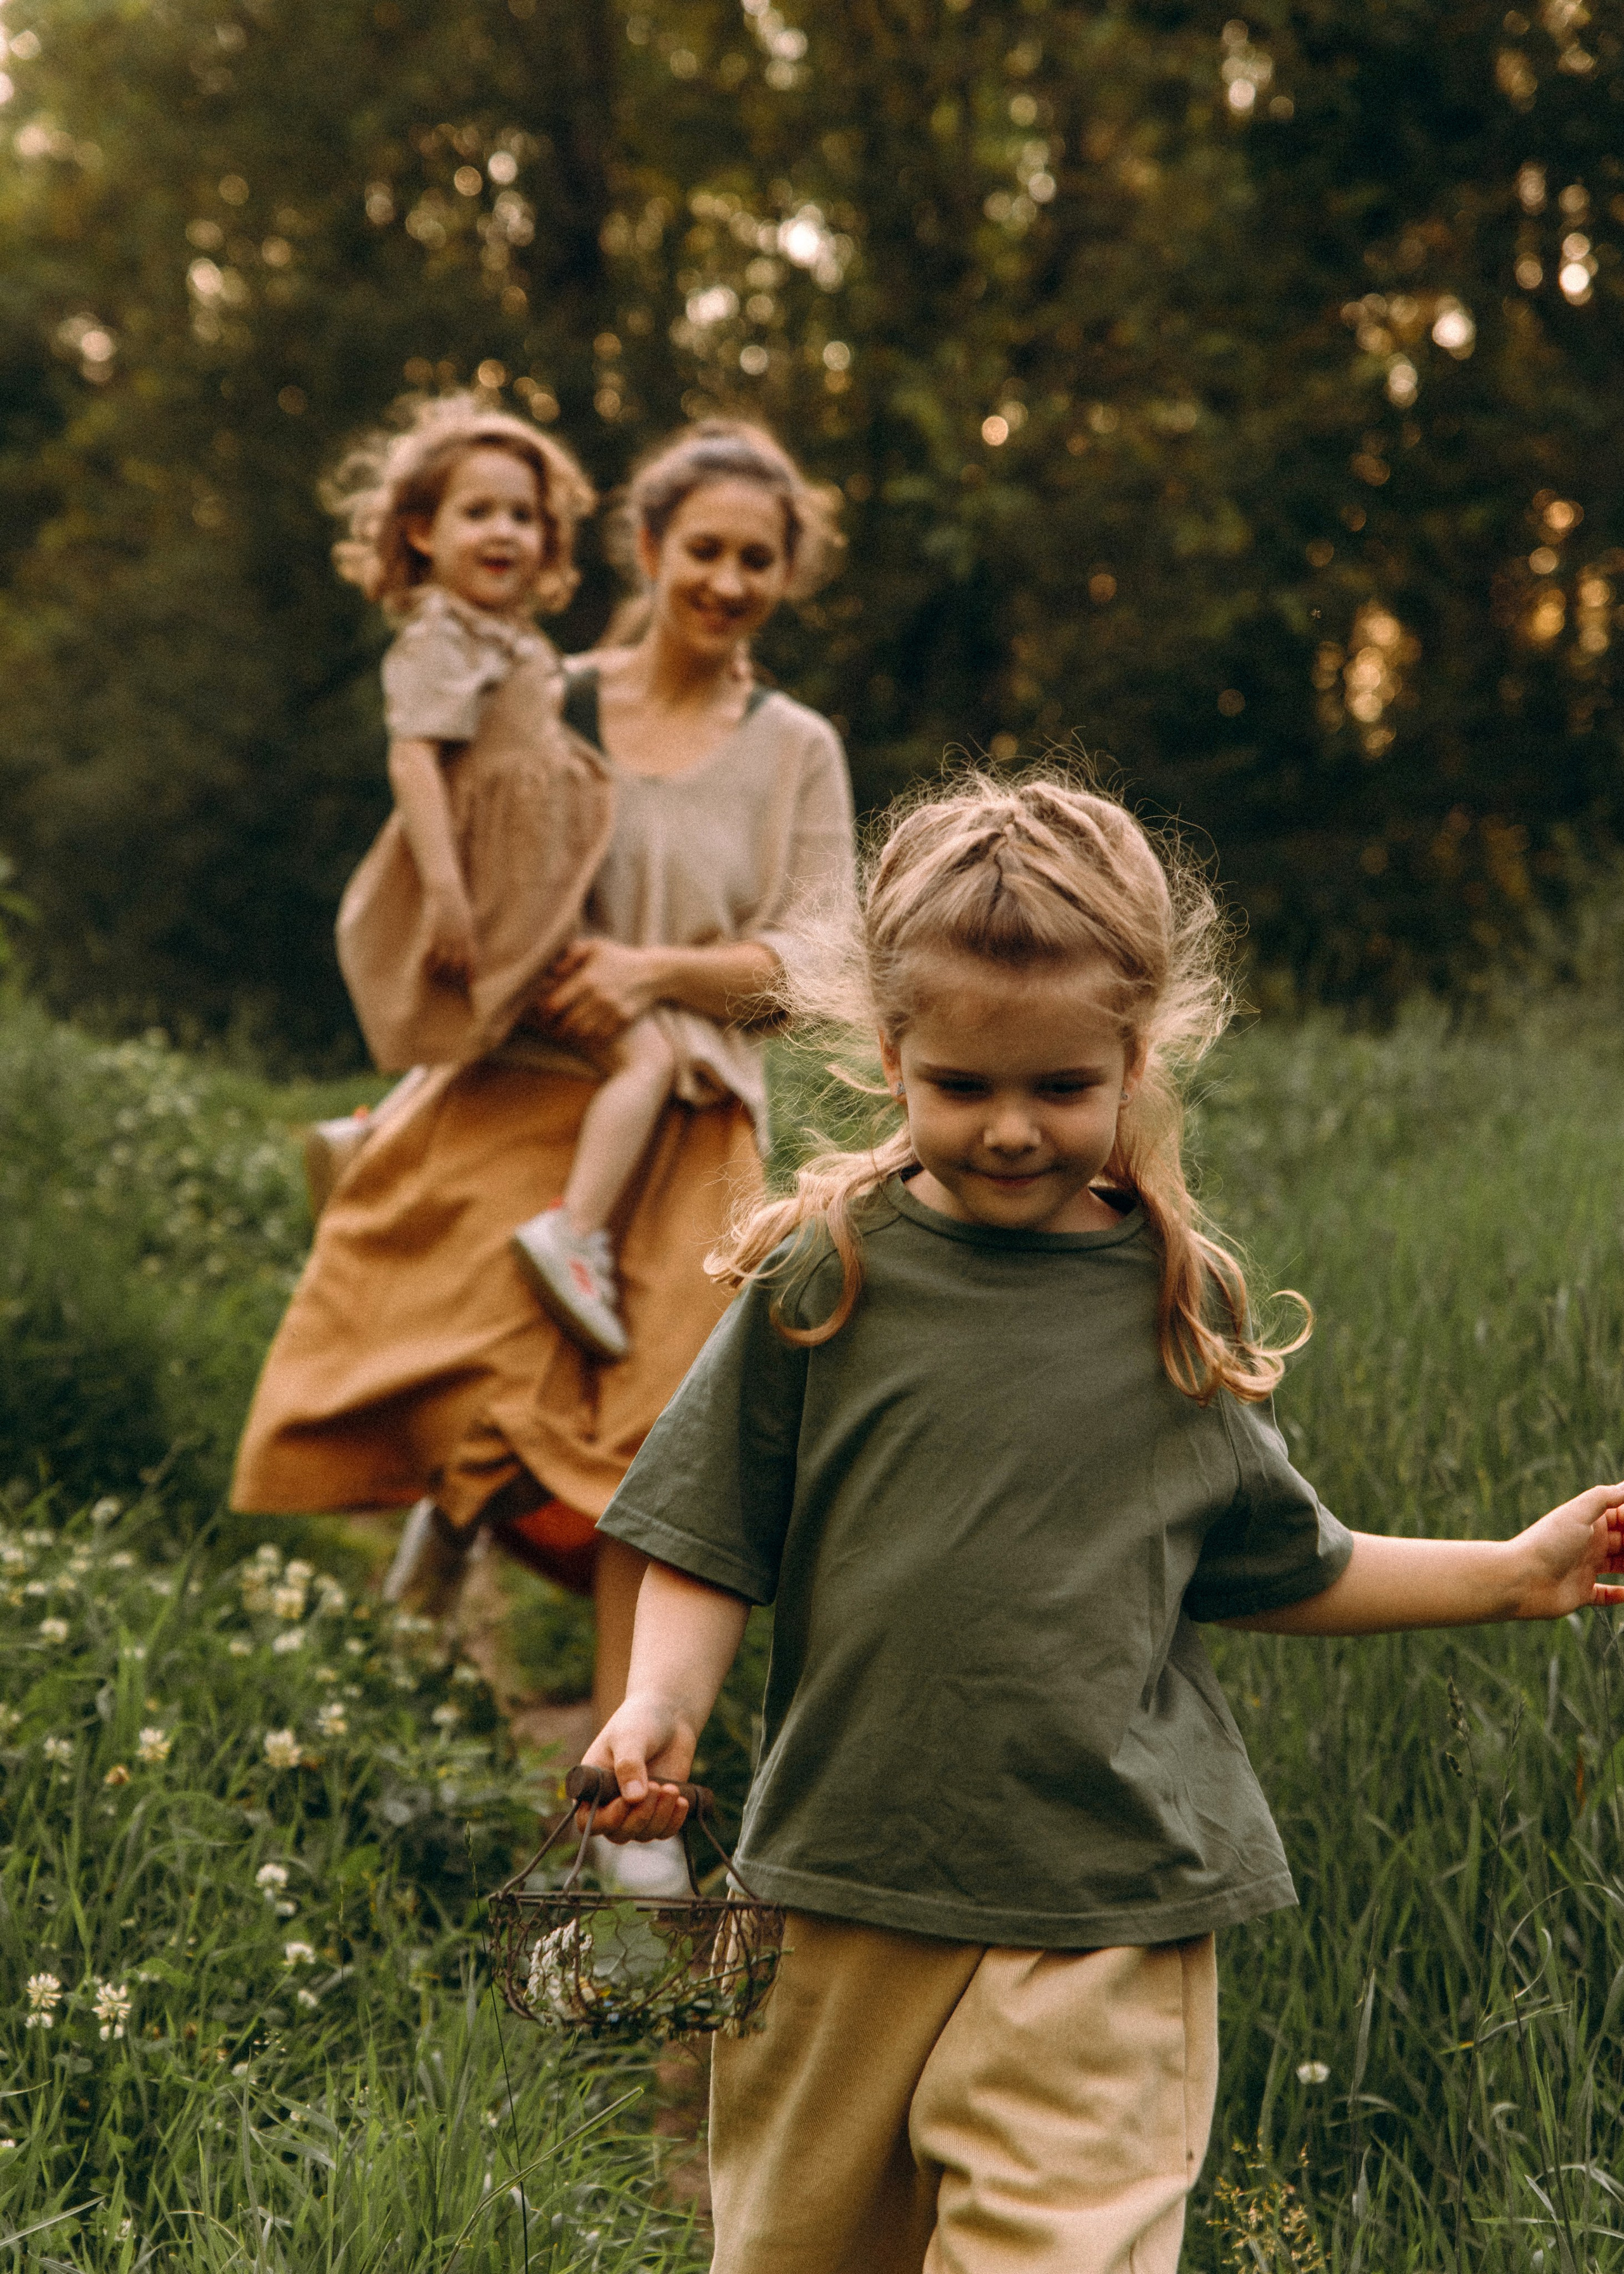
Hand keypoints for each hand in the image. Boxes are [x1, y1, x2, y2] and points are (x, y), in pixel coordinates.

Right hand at [424, 883, 476, 984]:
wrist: (445, 889)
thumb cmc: (458, 902)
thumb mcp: (469, 918)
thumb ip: (468, 934)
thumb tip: (467, 946)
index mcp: (469, 935)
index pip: (472, 960)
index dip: (471, 973)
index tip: (470, 983)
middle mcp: (458, 938)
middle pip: (457, 963)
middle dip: (454, 973)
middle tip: (449, 978)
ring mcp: (444, 935)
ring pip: (443, 961)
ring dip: (440, 970)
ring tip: (436, 974)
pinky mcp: (431, 931)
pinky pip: (430, 952)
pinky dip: (428, 960)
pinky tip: (426, 965)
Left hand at [540, 939, 663, 1045]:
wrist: (653, 972)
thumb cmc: (619, 957)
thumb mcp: (595, 946)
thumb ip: (571, 955)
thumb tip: (552, 971)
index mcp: (587, 979)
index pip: (555, 1003)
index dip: (544, 1012)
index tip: (543, 1014)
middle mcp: (598, 996)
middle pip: (567, 1022)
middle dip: (557, 1027)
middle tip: (553, 1027)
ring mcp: (612, 1010)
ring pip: (582, 1032)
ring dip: (572, 1035)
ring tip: (567, 1032)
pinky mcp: (623, 1019)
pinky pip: (601, 1036)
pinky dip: (591, 1038)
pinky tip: (586, 1034)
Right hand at [574, 1697, 696, 1843]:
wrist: (669, 1715)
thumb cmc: (640, 1720)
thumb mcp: (630, 1738)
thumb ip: (629, 1766)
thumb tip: (634, 1799)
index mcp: (592, 1786)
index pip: (587, 1821)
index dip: (606, 1819)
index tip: (628, 1801)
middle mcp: (610, 1802)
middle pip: (617, 1833)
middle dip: (639, 1816)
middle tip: (658, 1787)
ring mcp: (635, 1808)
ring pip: (642, 1834)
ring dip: (659, 1817)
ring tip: (671, 1788)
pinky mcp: (658, 1809)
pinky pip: (663, 1830)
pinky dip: (673, 1821)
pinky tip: (682, 1801)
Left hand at [1511, 1484, 1623, 1617]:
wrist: (1520, 1578)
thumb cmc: (1549, 1542)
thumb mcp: (1578, 1512)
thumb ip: (1604, 1497)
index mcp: (1589, 1522)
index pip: (1622, 1515)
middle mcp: (1589, 1543)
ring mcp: (1585, 1568)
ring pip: (1620, 1565)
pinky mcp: (1581, 1592)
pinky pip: (1606, 1594)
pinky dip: (1620, 1594)